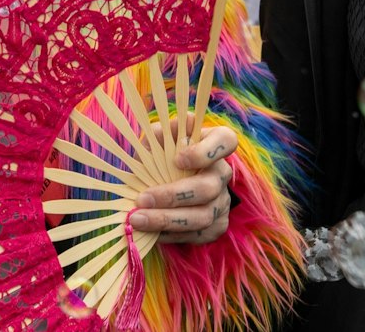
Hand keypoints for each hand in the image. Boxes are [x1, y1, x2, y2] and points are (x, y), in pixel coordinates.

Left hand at [130, 124, 235, 244]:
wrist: (165, 188)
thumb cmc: (161, 158)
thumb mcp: (158, 141)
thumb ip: (160, 133)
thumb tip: (165, 128)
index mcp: (214, 146)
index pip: (226, 141)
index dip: (205, 151)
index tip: (178, 159)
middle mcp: (222, 174)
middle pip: (207, 188)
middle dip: (171, 196)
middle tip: (142, 199)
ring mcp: (222, 202)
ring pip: (202, 217)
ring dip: (166, 220)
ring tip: (137, 219)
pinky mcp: (217, 226)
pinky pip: (197, 235)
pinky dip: (172, 235)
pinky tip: (151, 232)